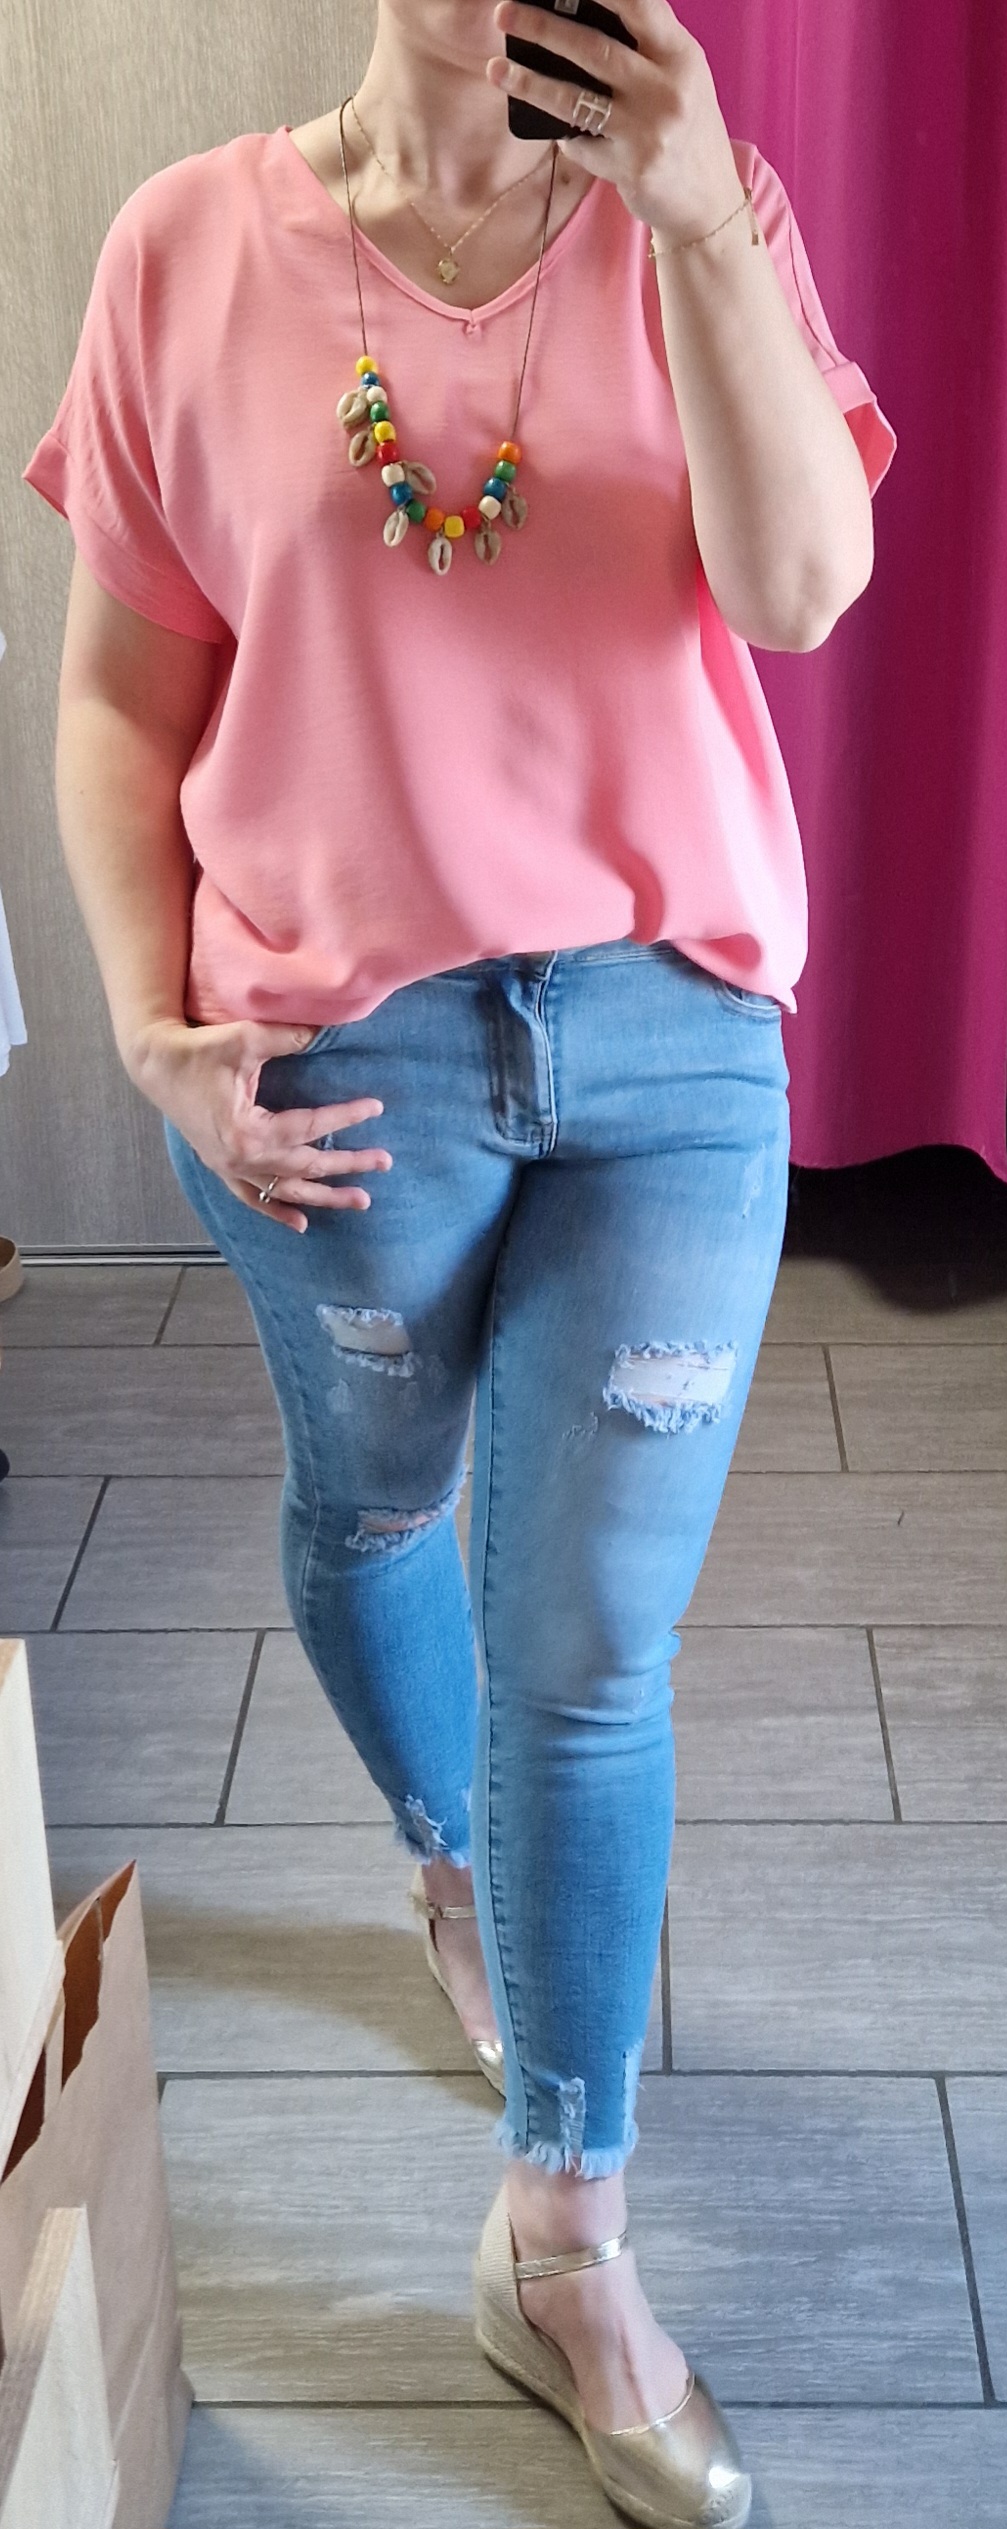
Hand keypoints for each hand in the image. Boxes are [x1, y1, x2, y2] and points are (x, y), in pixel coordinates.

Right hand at [129, 1017, 392, 1233]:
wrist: (154, 1064)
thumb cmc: (197, 1050)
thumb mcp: (244, 1040)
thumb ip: (286, 1038)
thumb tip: (325, 1030)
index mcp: (248, 1132)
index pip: (309, 1127)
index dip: (345, 1117)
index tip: (376, 1108)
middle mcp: (242, 1159)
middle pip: (305, 1166)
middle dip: (347, 1165)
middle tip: (384, 1161)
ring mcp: (230, 1168)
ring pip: (286, 1189)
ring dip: (325, 1196)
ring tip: (361, 1201)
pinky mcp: (221, 1167)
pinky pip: (252, 1198)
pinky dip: (277, 1210)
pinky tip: (301, 1224)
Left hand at [487, 0, 742, 246]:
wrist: (707, 201)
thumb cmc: (687, 127)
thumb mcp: (681, 76)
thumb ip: (647, 44)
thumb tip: (582, 13)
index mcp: (681, 55)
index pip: (639, 5)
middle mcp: (666, 90)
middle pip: (594, 48)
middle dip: (544, 28)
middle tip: (504, 12)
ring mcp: (648, 132)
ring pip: (575, 99)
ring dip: (530, 82)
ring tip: (496, 69)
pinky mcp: (630, 169)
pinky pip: (579, 145)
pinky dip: (563, 136)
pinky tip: (551, 129)